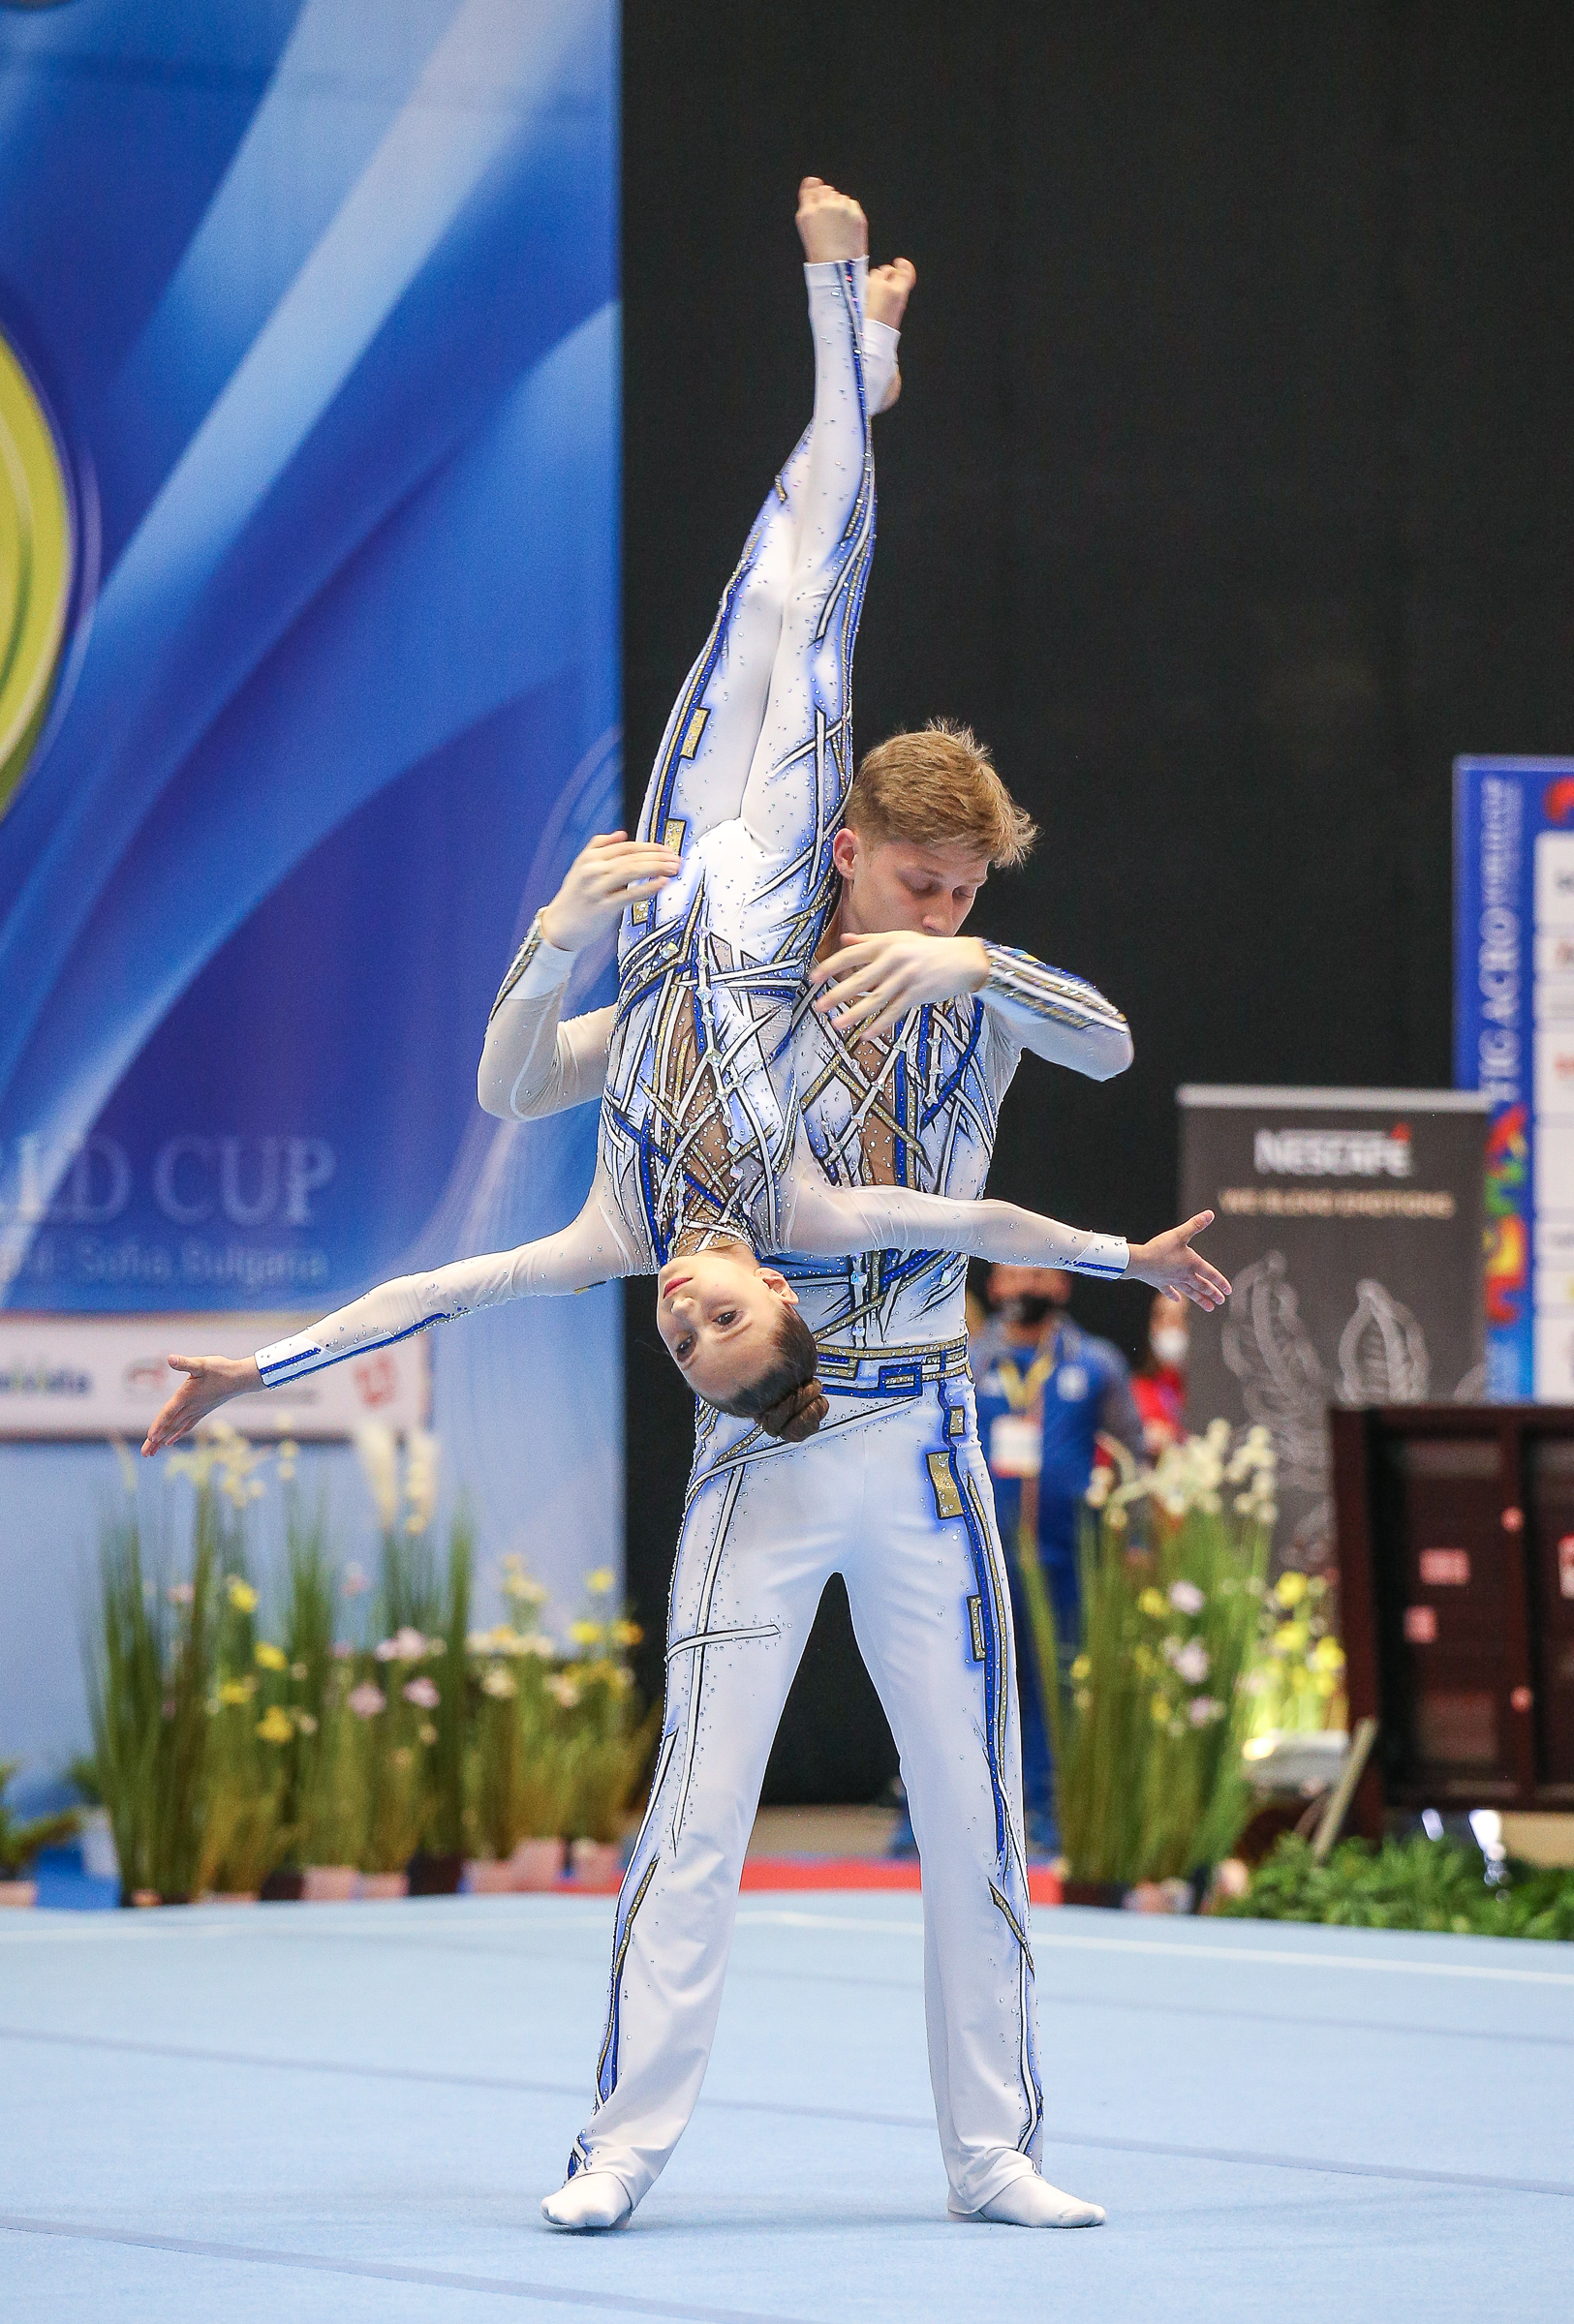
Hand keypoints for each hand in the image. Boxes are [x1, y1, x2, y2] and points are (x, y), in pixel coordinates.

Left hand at [141, 1354, 262, 1454]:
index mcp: (186, 1395)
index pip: (169, 1412)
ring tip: (150, 1453)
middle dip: (156, 1440)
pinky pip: (186, 1426)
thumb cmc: (221, 1369)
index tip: (150, 1438)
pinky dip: (177, 1434)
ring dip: (163, 1440)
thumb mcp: (202, 1363)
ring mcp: (196, 1411)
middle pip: (170, 1425)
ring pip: (176, 1428)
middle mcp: (190, 1407)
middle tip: (144, 1454)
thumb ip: (185, 1363)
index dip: (159, 1424)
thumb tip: (170, 1358)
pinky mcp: (201, 1411)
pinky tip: (169, 1442)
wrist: (241, 1378)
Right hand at [537, 832, 681, 952]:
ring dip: (656, 868)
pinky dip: (647, 887)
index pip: (625, 847)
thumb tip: (621, 834)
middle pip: (631, 857)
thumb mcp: (580, 867)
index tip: (666, 849)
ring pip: (631, 871)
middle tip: (675, 858)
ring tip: (673, 868)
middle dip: (657, 856)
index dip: (649, 846)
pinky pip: (629, 895)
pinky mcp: (603, 907)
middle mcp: (593, 870)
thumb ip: (599, 847)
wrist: (558, 927)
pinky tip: (661, 883)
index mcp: (590, 858)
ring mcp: (597, 888)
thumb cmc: (573, 899)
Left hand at [810, 932, 988, 1040]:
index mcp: (887, 945)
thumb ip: (871, 941)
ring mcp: (906, 978)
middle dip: (837, 995)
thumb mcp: (900, 939)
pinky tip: (866, 1034)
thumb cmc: (929, 949)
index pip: (852, 955)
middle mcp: (894, 960)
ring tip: (837, 1024)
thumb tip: (846, 940)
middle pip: (860, 980)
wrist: (964, 959)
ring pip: (876, 999)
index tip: (814, 978)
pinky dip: (880, 1024)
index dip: (831, 967)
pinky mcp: (918, 994)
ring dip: (855, 1013)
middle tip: (819, 1006)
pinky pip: (895, 1011)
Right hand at [1125, 1212, 1229, 1311]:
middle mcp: (1184, 1275)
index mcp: (1192, 1264)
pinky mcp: (1160, 1282)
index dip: (1220, 1282)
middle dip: (1212, 1294)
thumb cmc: (1160, 1247)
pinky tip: (1178, 1300)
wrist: (1139, 1261)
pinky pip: (1169, 1291)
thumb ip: (1195, 1224)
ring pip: (1189, 1292)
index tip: (1228, 1291)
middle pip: (1201, 1286)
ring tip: (1209, 1307)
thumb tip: (1210, 1214)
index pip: (1210, 1274)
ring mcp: (1172, 1281)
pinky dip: (1174, 1295)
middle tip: (1220, 1301)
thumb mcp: (1179, 1234)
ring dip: (1199, 1299)